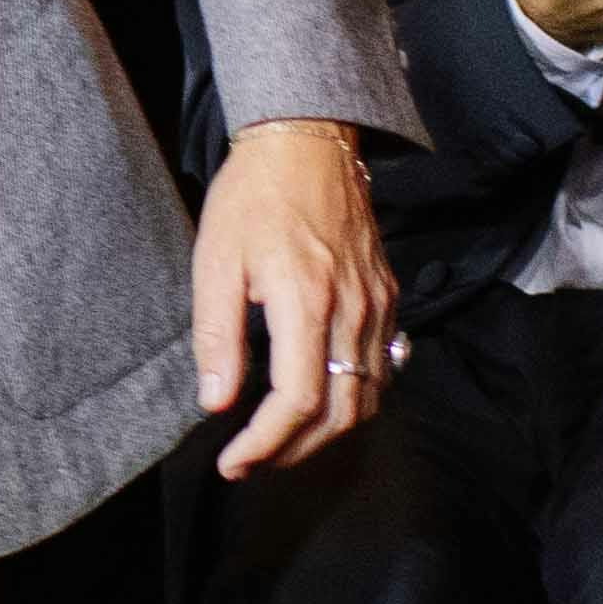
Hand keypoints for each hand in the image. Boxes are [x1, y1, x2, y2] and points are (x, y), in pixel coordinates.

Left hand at [192, 116, 393, 481]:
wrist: (308, 141)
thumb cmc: (253, 195)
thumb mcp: (215, 260)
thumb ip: (218, 335)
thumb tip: (217, 402)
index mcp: (307, 301)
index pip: (299, 401)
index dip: (267, 443)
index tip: (235, 462)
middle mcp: (353, 309)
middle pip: (341, 413)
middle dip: (295, 451)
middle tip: (251, 462)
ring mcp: (377, 303)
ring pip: (368, 397)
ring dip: (326, 433)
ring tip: (280, 442)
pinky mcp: (386, 295)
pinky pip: (381, 367)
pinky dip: (353, 399)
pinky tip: (320, 402)